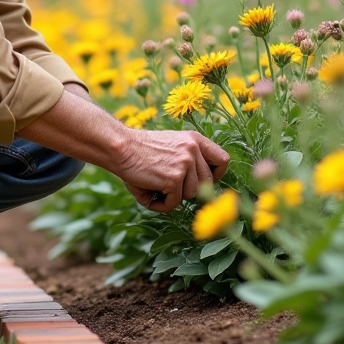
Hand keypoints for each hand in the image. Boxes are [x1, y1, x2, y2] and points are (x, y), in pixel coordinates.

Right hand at [115, 128, 229, 212]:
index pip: (222, 160)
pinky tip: (149, 192)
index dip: (215, 175)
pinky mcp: (173, 179)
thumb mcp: (171, 146)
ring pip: (190, 194)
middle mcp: (193, 149)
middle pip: (206, 183)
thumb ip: (189, 160)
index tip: (200, 180)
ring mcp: (185, 164)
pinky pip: (174, 203)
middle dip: (188, 189)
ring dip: (173, 196)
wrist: (120, 147)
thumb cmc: (141, 150)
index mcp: (194, 139)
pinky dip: (161, 204)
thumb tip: (204, 188)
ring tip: (155, 185)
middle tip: (168, 185)